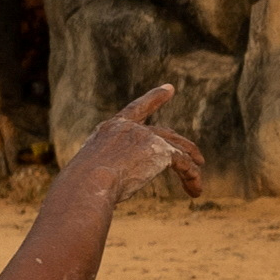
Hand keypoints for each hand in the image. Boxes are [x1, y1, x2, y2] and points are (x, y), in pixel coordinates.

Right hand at [66, 80, 202, 205]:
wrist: (89, 183)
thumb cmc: (81, 185)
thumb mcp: (90, 172)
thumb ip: (103, 170)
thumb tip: (105, 186)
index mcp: (110, 129)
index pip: (136, 110)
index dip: (154, 99)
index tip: (170, 88)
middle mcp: (130, 128)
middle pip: (164, 133)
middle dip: (181, 143)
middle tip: (196, 154)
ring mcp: (146, 137)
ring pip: (177, 148)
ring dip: (191, 164)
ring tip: (199, 179)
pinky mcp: (161, 151)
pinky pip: (184, 164)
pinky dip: (192, 178)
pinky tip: (195, 191)